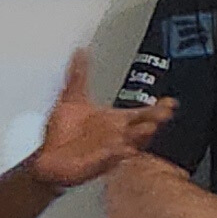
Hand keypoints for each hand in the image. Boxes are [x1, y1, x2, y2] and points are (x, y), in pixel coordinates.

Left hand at [26, 50, 173, 190]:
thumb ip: (77, 76)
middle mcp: (115, 136)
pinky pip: (109, 160)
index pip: (142, 114)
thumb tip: (80, 52)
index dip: (158, 109)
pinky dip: (117, 155)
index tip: (170, 103)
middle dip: (153, 121)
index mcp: (113, 121)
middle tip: (163, 114)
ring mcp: (109, 151)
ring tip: (148, 128)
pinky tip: (124, 149)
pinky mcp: (96, 164)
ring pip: (131, 144)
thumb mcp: (70, 99)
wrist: (46, 158)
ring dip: (139, 137)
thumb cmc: (62, 134)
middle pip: (142, 129)